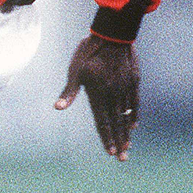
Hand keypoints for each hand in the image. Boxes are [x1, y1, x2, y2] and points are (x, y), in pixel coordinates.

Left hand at [55, 34, 139, 159]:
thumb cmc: (89, 51)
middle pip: (116, 123)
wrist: (113, 33)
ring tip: (128, 147)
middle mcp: (114, 94)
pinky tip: (133, 125)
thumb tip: (58, 107)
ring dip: (126, 132)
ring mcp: (125, 88)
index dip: (106, 137)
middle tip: (122, 159)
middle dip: (119, 142)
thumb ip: (69, 91)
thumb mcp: (75, 70)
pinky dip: (133, 115)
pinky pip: (135, 102)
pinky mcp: (134, 80)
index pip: (102, 121)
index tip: (110, 152)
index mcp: (98, 93)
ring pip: (126, 115)